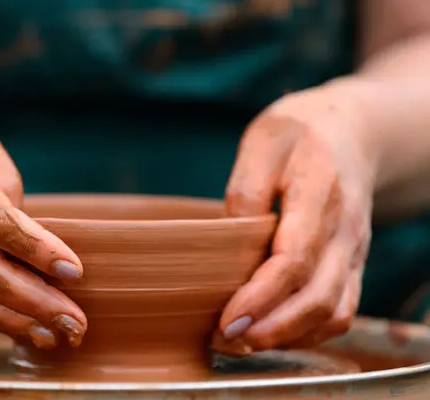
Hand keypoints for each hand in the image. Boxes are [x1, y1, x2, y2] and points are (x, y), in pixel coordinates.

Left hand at [217, 84, 375, 352]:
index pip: (295, 257)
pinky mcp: (351, 262)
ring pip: (334, 311)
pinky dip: (309, 332)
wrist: (349, 131)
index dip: (261, 296)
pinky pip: (341, 310)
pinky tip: (273, 333)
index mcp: (320, 190)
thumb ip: (246, 189)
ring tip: (241, 343)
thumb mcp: (262, 141)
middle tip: (224, 339)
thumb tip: (229, 239)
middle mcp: (345, 227)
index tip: (227, 318)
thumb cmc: (298, 134)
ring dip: (288, 336)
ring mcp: (353, 249)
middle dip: (271, 329)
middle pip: (318, 296)